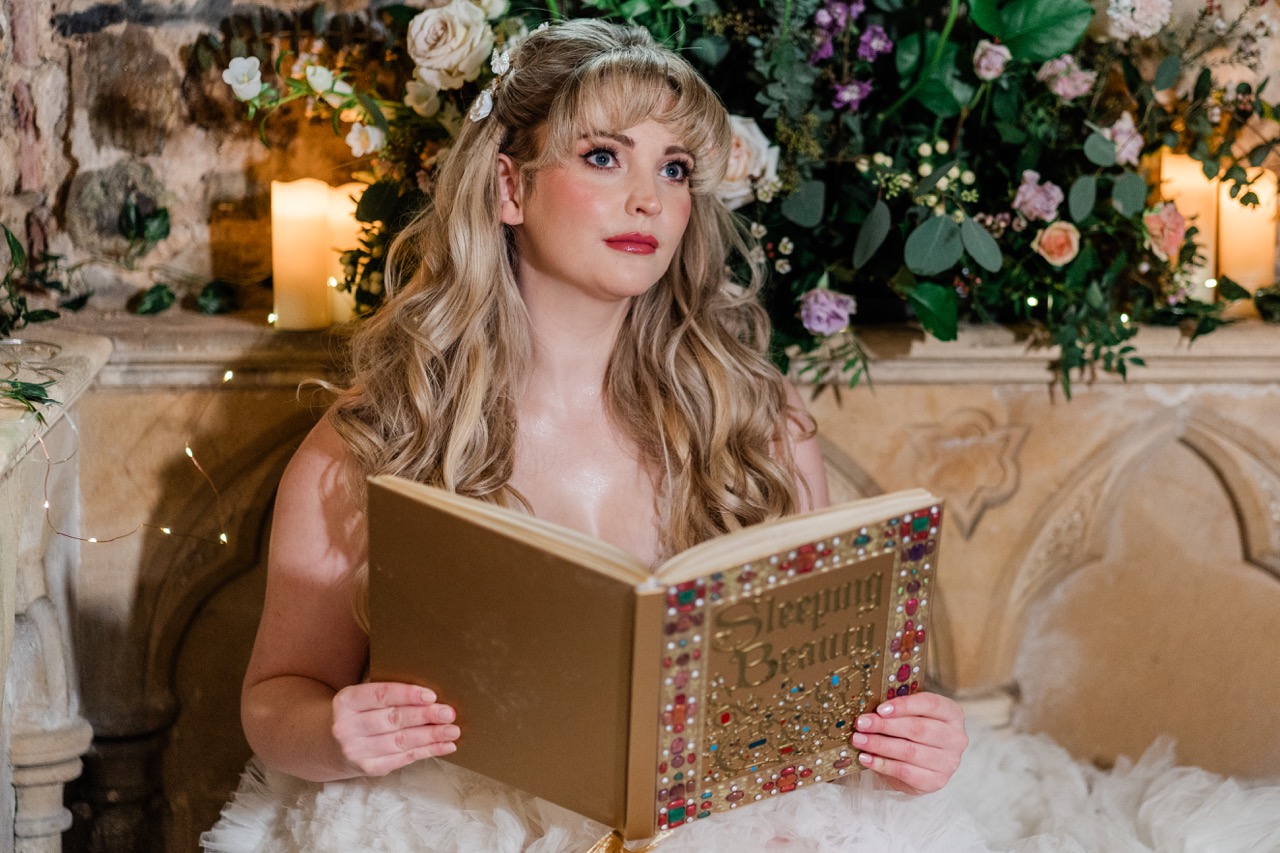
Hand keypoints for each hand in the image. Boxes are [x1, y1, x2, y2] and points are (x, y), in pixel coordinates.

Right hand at [331, 682, 459, 776]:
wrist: (329, 745)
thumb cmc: (357, 713)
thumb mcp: (361, 697)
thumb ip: (386, 692)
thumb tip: (430, 693)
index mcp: (346, 702)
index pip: (380, 695)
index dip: (407, 695)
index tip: (431, 695)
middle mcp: (347, 728)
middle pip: (393, 720)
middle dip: (424, 716)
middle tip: (448, 713)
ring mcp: (357, 751)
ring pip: (401, 741)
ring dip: (431, 736)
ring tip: (452, 731)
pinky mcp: (369, 768)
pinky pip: (404, 758)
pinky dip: (428, 751)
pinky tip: (445, 746)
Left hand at [849, 692, 966, 793]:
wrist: (921, 764)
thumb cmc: (914, 732)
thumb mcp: (911, 715)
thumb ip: (898, 709)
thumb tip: (870, 707)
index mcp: (952, 714)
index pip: (930, 704)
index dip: (904, 705)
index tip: (880, 708)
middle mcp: (956, 738)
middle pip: (917, 729)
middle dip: (885, 726)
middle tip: (861, 724)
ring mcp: (949, 762)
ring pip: (909, 751)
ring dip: (880, 745)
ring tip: (859, 740)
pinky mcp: (936, 781)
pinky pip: (905, 772)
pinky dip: (882, 764)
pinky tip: (866, 758)